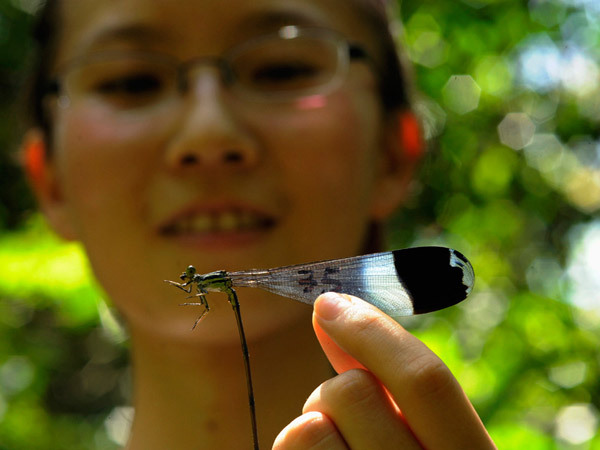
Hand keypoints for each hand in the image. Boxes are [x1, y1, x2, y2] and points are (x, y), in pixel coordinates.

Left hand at [273, 293, 495, 448]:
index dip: (372, 330)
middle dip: (332, 389)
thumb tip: (332, 309)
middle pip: (353, 392)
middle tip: (339, 417)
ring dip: (308, 426)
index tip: (329, 302)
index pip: (427, 379)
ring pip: (306, 426)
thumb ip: (383, 379)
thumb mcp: (422, 439)